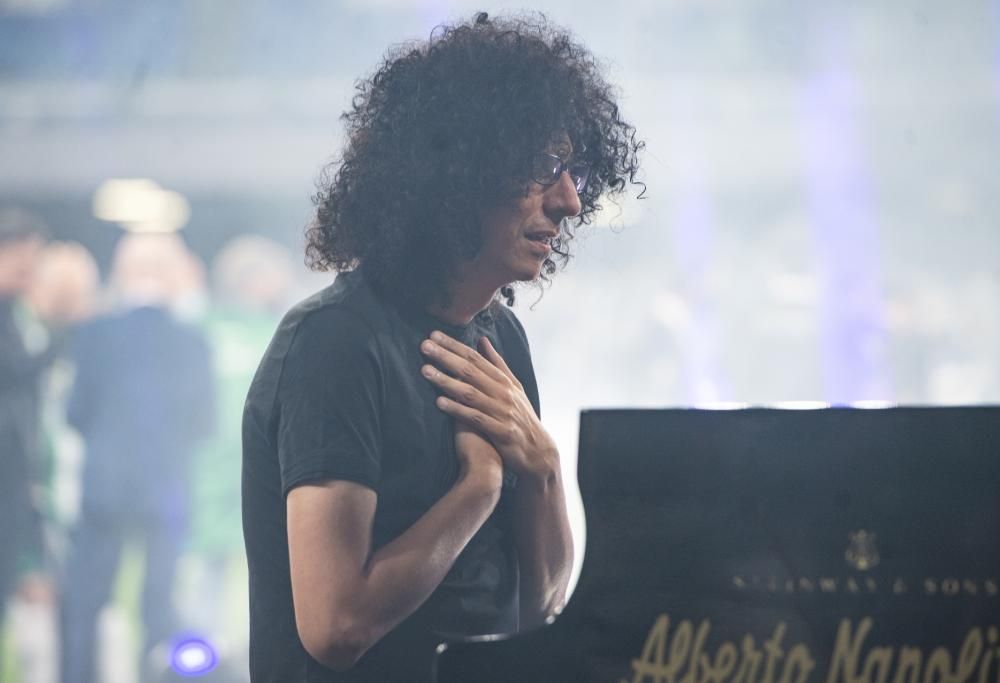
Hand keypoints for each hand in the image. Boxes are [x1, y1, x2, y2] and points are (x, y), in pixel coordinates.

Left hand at [421, 331, 557, 479]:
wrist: (537, 449)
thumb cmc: (520, 415)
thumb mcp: (513, 386)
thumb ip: (496, 363)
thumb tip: (482, 340)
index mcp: (503, 380)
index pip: (475, 358)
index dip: (454, 346)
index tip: (434, 335)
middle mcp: (503, 392)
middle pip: (470, 371)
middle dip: (446, 357)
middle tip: (425, 346)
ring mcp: (502, 411)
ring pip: (470, 393)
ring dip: (446, 381)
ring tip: (425, 371)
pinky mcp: (500, 430)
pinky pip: (475, 418)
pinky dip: (457, 409)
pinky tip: (440, 402)